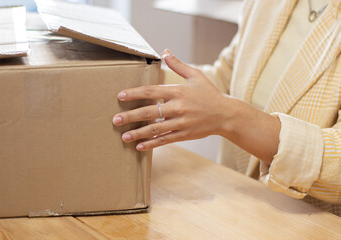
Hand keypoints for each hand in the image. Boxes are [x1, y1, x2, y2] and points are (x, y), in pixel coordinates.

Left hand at [112, 49, 232, 150]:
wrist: (225, 115)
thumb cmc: (209, 94)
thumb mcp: (196, 76)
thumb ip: (179, 65)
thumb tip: (165, 52)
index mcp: (178, 92)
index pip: (151, 92)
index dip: (134, 93)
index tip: (120, 96)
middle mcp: (177, 108)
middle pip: (149, 112)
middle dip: (130, 116)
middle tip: (115, 119)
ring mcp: (180, 123)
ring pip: (155, 129)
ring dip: (138, 133)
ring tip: (123, 136)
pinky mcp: (183, 135)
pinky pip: (165, 140)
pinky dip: (152, 144)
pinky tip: (139, 146)